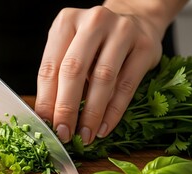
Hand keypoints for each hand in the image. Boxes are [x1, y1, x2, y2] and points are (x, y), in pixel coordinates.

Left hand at [35, 6, 163, 144]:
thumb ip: (59, 76)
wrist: (136, 20)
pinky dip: (114, 111)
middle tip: (64, 133)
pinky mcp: (145, 46)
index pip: (50, 66)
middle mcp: (94, 21)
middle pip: (74, 70)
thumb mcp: (71, 48)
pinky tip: (104, 128)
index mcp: (67, 21)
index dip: (46, 99)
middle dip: (66, 108)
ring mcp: (122, 31)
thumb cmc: (96, 42)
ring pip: (102, 78)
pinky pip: (126, 85)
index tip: (46, 124)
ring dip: (92, 113)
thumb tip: (49, 117)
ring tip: (85, 135)